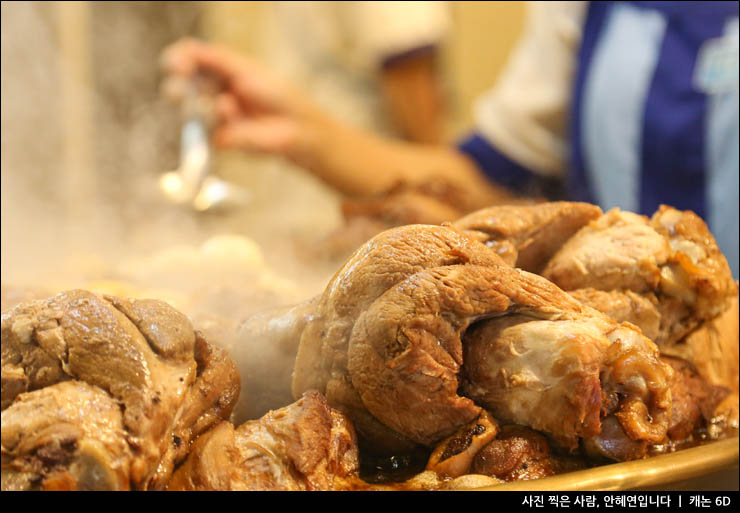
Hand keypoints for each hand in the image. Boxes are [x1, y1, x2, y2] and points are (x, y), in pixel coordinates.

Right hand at [161, 38, 324, 156]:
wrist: (296, 126)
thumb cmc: (276, 93)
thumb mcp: (245, 70)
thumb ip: (216, 59)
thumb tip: (186, 49)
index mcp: (217, 72)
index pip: (188, 62)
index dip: (179, 61)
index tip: (177, 65)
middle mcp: (212, 94)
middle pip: (180, 88)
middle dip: (177, 87)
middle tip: (177, 89)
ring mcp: (214, 117)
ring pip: (191, 112)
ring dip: (207, 106)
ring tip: (228, 106)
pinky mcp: (221, 139)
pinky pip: (209, 131)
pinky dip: (222, 122)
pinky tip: (236, 119)